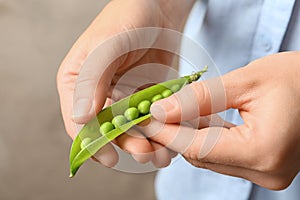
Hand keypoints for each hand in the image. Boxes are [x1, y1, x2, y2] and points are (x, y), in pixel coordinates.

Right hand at [57, 0, 194, 166]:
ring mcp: (124, 96)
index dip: (92, 143)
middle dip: (127, 145)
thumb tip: (79, 118)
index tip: (109, 158)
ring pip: (132, 130)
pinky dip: (161, 131)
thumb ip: (91, 79)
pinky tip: (172, 138)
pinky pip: (151, 119)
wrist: (159, 7)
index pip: (78, 122)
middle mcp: (99, 93)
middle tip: (146, 153)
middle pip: (108, 131)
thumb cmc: (128, 17)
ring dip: (146, 143)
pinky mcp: (146, 96)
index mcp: (78, 82)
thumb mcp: (106, 44)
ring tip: (162, 154)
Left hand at [147, 52, 299, 189]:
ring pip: (209, 157)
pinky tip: (199, 118)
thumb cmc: (295, 77)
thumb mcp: (245, 81)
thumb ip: (200, 98)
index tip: (148, 117)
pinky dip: (208, 137)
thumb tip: (162, 111)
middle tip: (159, 110)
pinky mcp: (263, 167)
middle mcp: (265, 171)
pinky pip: (223, 155)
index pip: (197, 147)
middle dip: (176, 132)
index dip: (167, 132)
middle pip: (200, 155)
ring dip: (190, 134)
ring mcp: (265, 173)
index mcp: (263, 151)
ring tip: (179, 110)